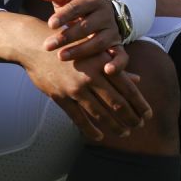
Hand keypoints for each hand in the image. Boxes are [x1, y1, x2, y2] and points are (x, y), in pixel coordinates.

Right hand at [23, 36, 151, 141]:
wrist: (33, 44)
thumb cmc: (67, 45)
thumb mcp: (93, 50)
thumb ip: (115, 67)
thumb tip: (138, 81)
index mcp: (101, 63)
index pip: (128, 89)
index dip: (140, 104)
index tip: (148, 115)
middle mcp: (90, 76)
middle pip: (117, 104)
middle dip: (131, 118)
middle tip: (138, 126)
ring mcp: (74, 88)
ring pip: (100, 114)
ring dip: (114, 126)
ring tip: (123, 132)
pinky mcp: (59, 96)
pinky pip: (78, 118)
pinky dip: (90, 130)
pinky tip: (98, 136)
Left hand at [37, 0, 123, 60]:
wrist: (99, 12)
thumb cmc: (76, 4)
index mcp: (92, 0)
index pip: (77, 7)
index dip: (64, 16)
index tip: (50, 24)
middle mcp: (105, 15)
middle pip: (87, 26)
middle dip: (67, 37)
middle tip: (47, 46)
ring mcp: (113, 31)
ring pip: (99, 42)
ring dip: (81, 51)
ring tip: (60, 57)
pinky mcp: (118, 45)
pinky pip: (122, 55)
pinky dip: (117, 63)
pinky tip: (106, 71)